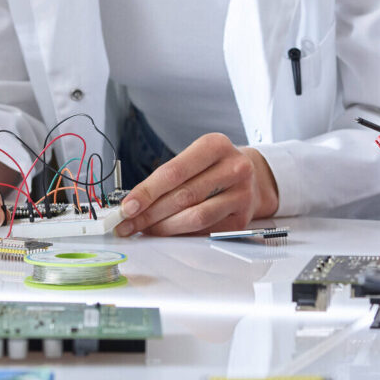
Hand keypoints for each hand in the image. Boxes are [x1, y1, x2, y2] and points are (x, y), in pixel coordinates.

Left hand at [116, 134, 277, 236]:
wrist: (252, 177)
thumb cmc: (214, 167)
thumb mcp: (194, 158)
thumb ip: (166, 178)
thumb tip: (133, 203)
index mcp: (215, 145)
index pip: (174, 171)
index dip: (147, 192)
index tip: (127, 206)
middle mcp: (234, 167)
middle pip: (183, 196)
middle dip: (150, 214)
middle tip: (128, 224)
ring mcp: (242, 193)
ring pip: (196, 216)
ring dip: (164, 227)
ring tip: (145, 229)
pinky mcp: (242, 217)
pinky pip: (206, 230)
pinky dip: (182, 234)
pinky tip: (167, 232)